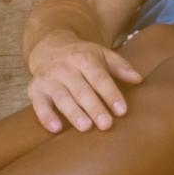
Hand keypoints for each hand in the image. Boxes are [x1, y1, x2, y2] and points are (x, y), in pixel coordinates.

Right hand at [27, 32, 143, 131]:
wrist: (49, 46)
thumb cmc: (82, 56)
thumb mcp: (103, 55)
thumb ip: (121, 67)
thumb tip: (138, 79)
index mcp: (84, 59)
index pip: (99, 78)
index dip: (111, 94)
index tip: (122, 111)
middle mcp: (65, 68)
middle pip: (81, 90)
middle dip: (94, 108)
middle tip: (106, 125)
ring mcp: (48, 79)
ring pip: (61, 97)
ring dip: (73, 113)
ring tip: (86, 127)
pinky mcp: (34, 89)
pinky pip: (39, 104)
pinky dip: (46, 116)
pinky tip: (56, 128)